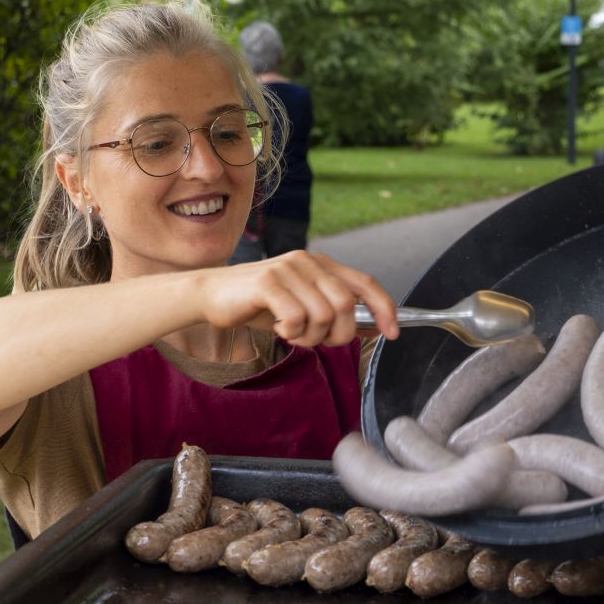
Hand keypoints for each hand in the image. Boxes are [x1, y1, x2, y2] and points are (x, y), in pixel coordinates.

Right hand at [203, 251, 399, 346]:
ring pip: (324, 315)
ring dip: (311, 337)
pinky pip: (297, 318)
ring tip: (292, 335)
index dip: (384, 308)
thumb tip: (372, 328)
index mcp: (321, 265)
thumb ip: (334, 314)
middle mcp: (308, 261)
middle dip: (338, 335)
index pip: (365, 283)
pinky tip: (279, 329)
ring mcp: (287, 269)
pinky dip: (291, 333)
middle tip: (316, 341)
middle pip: (346, 305)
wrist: (211, 295)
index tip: (392, 332)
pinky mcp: (267, 282)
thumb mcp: (302, 307)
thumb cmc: (259, 304)